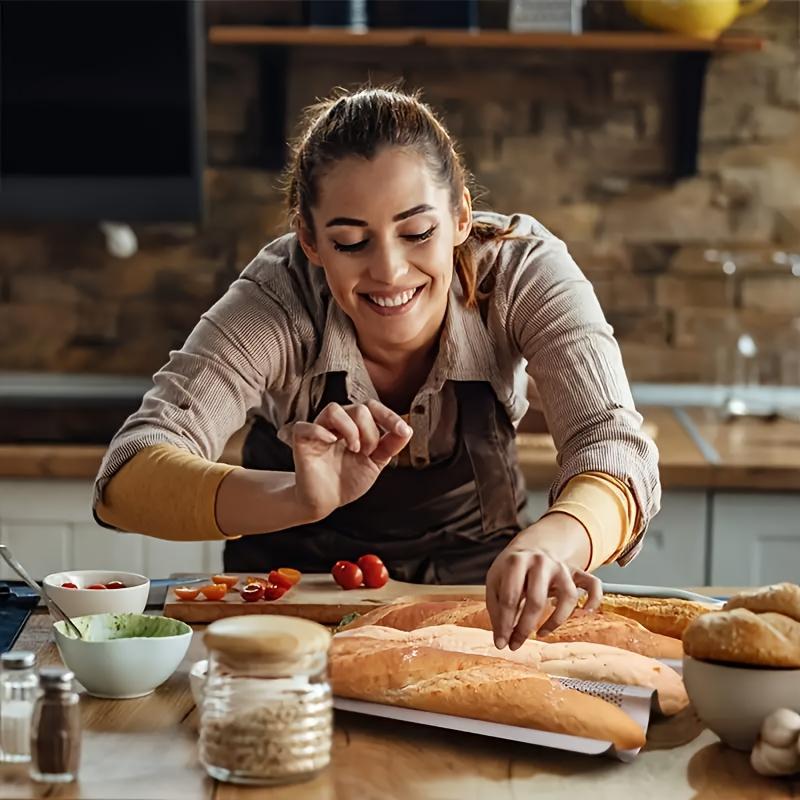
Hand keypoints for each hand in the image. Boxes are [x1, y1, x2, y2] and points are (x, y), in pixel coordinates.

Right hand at [289, 400, 411, 519]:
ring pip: (334, 409)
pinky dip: (320, 432)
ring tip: (354, 449)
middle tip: (367, 452)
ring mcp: (319, 430)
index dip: (388, 415)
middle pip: (357, 409)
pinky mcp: (302, 441)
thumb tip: (407, 429)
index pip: (372, 407)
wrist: (326, 501)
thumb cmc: (348, 479)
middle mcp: (338, 424)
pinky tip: (331, 442)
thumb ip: (390, 445)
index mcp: (356, 426)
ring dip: (350, 429)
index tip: (402, 430)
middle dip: (370, 432)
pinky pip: (306, 427)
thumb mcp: (376, 462)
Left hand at [485, 513, 601, 649]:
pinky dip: (594, 599)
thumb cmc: (511, 570)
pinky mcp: (576, 572)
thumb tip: (502, 640)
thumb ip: (497, 609)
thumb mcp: (495, 581)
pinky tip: (585, 612)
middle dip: (524, 627)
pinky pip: (593, 584)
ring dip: (555, 620)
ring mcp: (561, 566)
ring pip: (568, 595)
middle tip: (516, 644)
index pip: (510, 597)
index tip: (501, 642)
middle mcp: (541, 562)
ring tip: (541, 633)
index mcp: (516, 561)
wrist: (532, 547)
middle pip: (536, 600)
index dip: (504, 623)